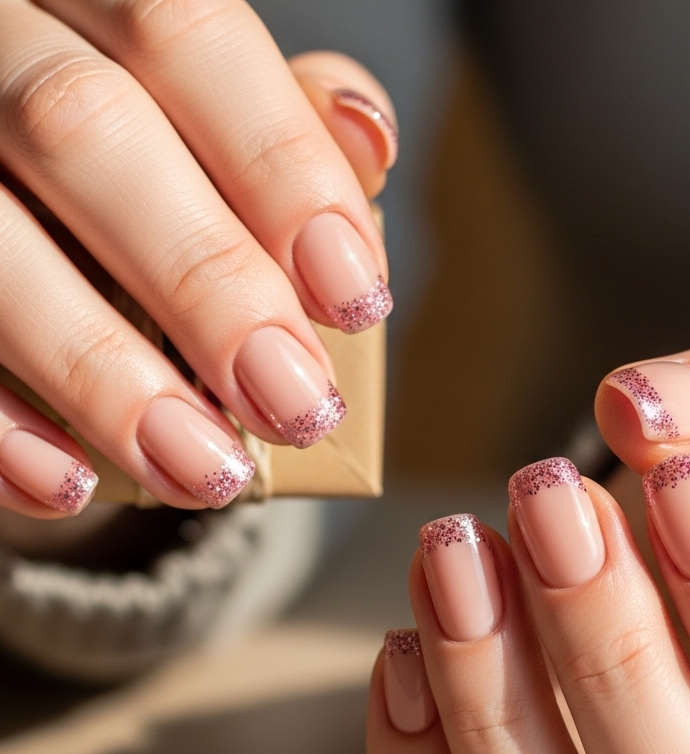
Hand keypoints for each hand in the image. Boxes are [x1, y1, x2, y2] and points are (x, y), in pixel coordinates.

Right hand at [0, 0, 395, 517]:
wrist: (20, 207)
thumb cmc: (135, 171)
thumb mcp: (204, 124)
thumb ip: (279, 122)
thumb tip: (368, 136)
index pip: (184, 32)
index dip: (281, 167)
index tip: (354, 298)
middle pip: (84, 129)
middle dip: (208, 282)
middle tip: (295, 403)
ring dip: (107, 373)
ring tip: (210, 471)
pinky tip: (69, 486)